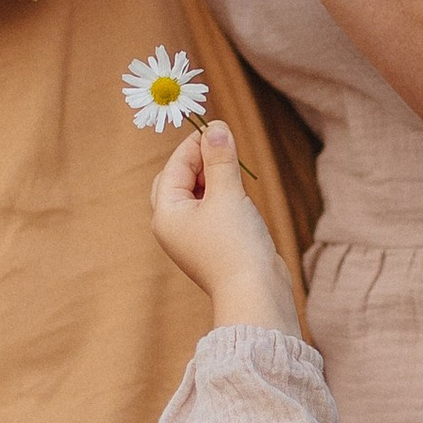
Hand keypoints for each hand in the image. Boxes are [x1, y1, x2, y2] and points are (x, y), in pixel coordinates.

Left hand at [150, 118, 300, 334]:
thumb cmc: (235, 245)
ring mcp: (191, 237)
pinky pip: (210, 210)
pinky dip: (222, 196)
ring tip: (234, 170)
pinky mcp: (211, 244)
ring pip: (196, 194)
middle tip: (224, 146)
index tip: (219, 127)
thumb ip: (220, 158)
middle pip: (179, 179)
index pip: (175, 167)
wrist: (255, 295)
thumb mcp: (227, 194)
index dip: (195, 144)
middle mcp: (173, 226)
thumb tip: (215, 127)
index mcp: (166, 214)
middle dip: (200, 160)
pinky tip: (239, 194)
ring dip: (214, 177)